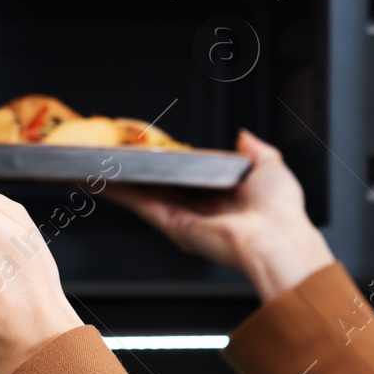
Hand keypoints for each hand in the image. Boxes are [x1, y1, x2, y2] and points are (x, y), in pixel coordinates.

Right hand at [101, 128, 334, 301]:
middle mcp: (202, 209)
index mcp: (224, 196)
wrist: (278, 238)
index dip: (168, 164)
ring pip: (143, 195)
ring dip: (117, 181)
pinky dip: (117, 193)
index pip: (189, 177)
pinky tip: (97, 181)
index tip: (148, 150)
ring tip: (92, 165)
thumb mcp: (270, 167)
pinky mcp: (174, 226)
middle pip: (160, 187)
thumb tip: (244, 135)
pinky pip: (140, 205)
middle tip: (112, 154)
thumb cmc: (281, 210)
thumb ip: (255, 150)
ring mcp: (185, 218)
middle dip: (136, 171)